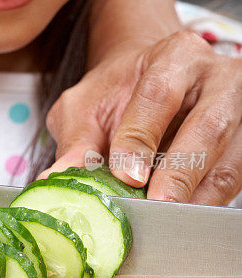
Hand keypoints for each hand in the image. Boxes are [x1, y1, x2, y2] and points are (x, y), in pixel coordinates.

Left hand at [41, 31, 241, 204]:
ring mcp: (241, 109)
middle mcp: (219, 77)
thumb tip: (54, 180)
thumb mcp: (86, 106)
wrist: (149, 85)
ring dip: (197, 195)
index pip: (160, 93)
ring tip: (166, 222)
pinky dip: (208, 202)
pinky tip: (183, 219)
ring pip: (229, 159)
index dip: (142, 136)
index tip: (126, 173)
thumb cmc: (119, 94)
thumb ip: (75, 140)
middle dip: (180, 173)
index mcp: (176, 55)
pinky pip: (234, 178)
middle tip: (156, 207)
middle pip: (208, 127)